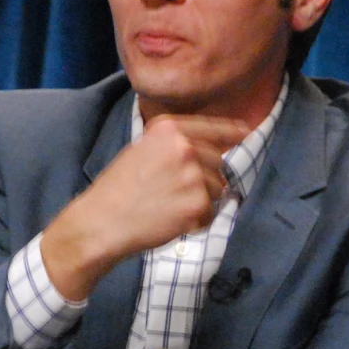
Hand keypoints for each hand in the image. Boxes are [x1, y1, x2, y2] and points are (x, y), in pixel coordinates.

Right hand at [40, 114, 249, 298]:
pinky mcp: (198, 204)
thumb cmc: (118, 189)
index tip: (246, 132)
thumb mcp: (142, 149)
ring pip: (218, 189)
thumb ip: (174, 144)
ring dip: (201, 201)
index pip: (213, 127)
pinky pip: (211, 213)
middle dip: (204, 178)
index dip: (232, 131)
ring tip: (169, 206)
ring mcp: (193, 175)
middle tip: (172, 192)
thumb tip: (212, 146)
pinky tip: (171, 220)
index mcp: (169, 128)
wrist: (101, 221)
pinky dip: (197, 221)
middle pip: (217, 162)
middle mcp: (185, 147)